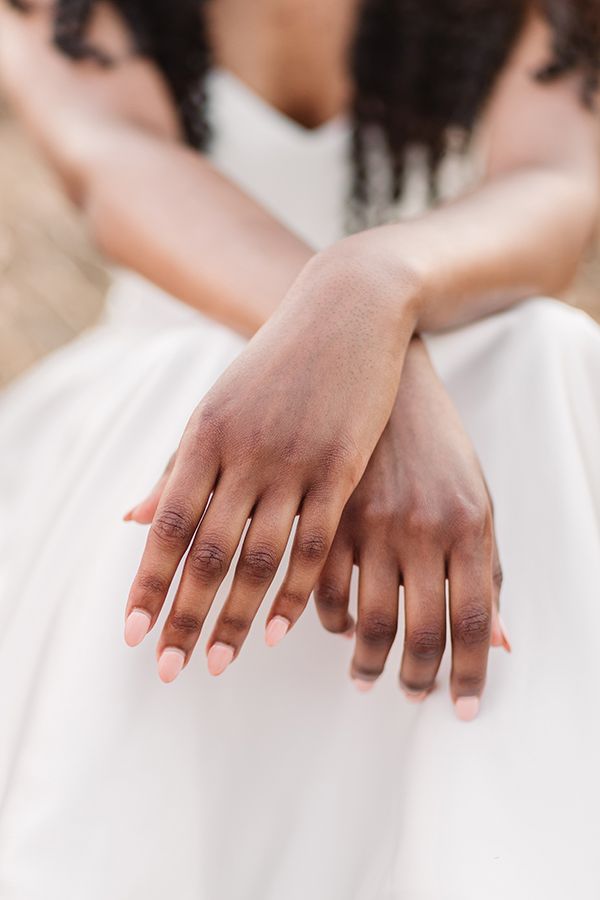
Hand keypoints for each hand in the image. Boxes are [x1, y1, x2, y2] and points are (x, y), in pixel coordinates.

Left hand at [123, 245, 418, 681]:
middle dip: (183, 615)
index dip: (148, 582)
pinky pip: (315, 542)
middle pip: (205, 551)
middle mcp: (242, 451)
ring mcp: (293, 459)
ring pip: (258, 555)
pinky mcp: (341, 466)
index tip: (133, 633)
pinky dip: (295, 590)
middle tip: (167, 669)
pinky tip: (282, 628)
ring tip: (217, 662)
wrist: (345, 312)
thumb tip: (131, 518)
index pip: (167, 525)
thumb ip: (178, 466)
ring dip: (234, 616)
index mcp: (203, 436)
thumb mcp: (217, 407)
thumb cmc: (275, 366)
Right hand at [314, 336, 509, 720]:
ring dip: (367, 662)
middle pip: (421, 633)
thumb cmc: (436, 442)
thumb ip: (489, 571)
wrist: (380, 370)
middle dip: (417, 681)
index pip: (474, 624)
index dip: (468, 676)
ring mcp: (371, 522)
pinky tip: (335, 628)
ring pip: (367, 622)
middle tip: (411, 696)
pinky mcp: (326, 515)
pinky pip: (323, 591)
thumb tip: (500, 645)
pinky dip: (328, 622)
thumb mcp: (475, 497)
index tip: (461, 709)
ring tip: (366, 675)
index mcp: (470, 524)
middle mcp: (422, 528)